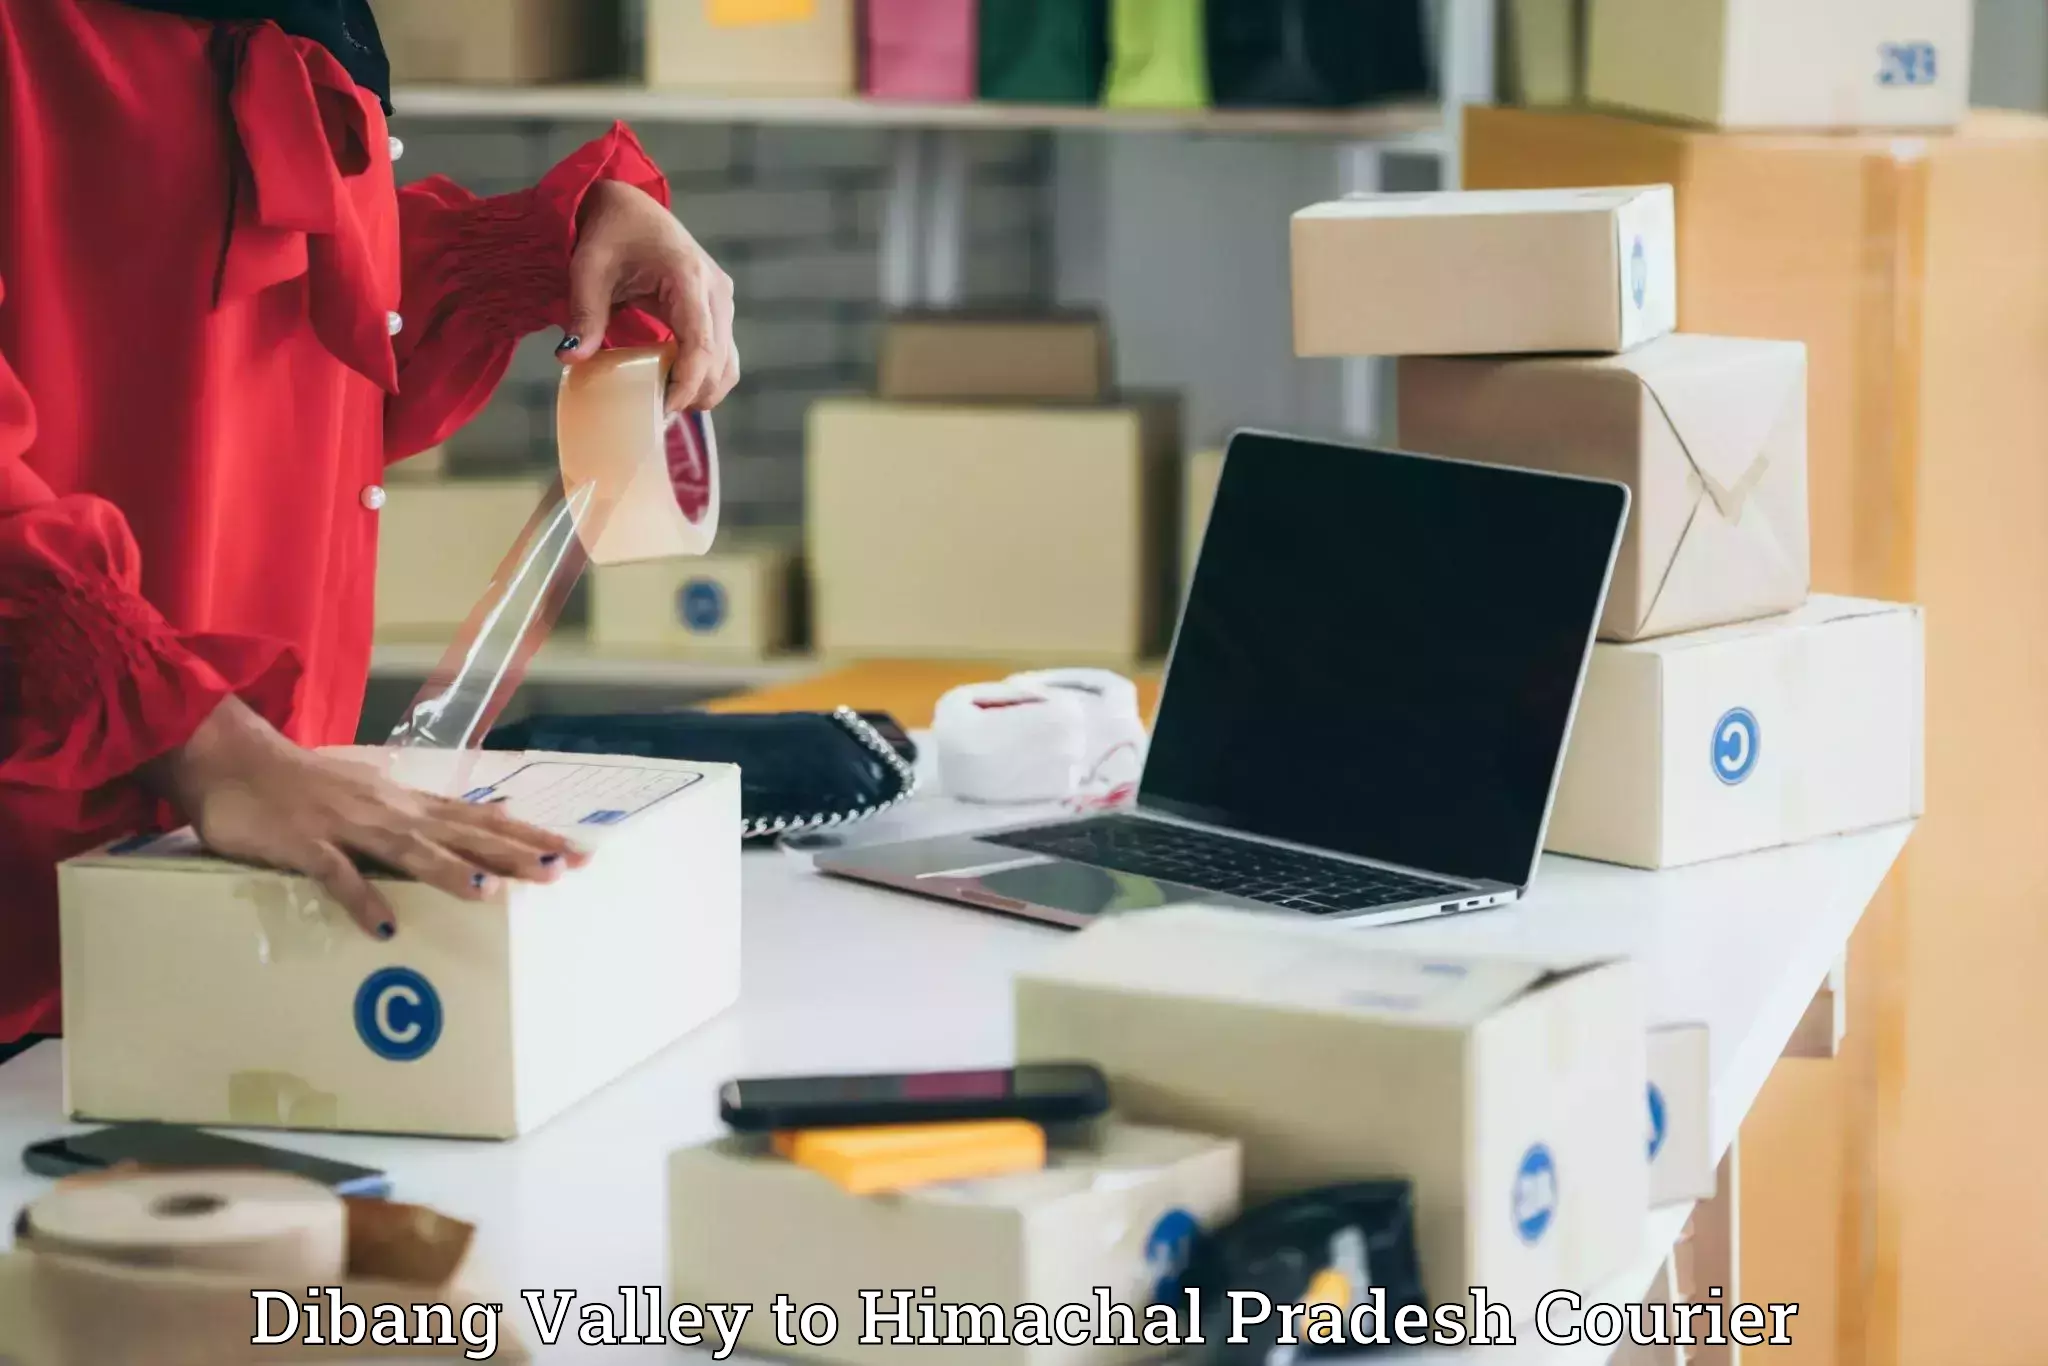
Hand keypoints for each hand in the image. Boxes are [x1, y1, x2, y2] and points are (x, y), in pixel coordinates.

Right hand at [143, 698, 589, 940]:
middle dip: (513, 854)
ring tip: (491, 894)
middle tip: (561, 871)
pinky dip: (362, 900)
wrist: (232, 759)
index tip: (578, 851)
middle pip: (462, 834)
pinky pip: (337, 876)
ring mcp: (348, 826)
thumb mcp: (370, 794)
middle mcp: (389, 811)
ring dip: (450, 872)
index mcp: (406, 804)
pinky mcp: (305, 844)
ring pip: (409, 850)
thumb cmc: (303, 784)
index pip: (481, 819)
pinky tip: (385, 927)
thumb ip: (412, 814)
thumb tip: (461, 822)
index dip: (530, 835)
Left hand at [558, 179, 739, 413]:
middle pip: (720, 360)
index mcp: (687, 277)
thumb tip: (571, 358)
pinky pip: (722, 353)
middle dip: (695, 394)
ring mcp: (721, 299)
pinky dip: (704, 376)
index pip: (701, 343)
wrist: (628, 205)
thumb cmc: (608, 231)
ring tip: (666, 406)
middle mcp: (715, 290)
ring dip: (704, 390)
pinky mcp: (717, 308)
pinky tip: (675, 387)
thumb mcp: (588, 269)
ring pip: (728, 361)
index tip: (665, 409)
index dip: (687, 383)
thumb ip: (585, 314)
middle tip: (657, 417)